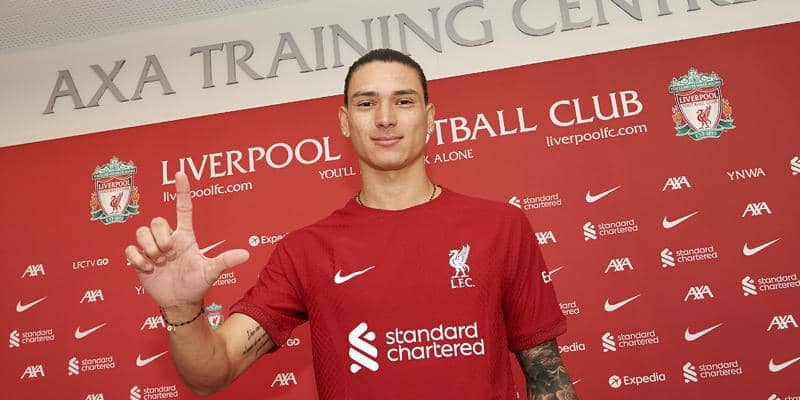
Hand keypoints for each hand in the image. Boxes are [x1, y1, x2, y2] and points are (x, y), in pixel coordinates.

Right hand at [125, 171, 248, 308]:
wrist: (179, 302)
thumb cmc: (196, 284)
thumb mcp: (211, 272)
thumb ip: (225, 261)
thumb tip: (246, 254)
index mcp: (185, 236)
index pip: (183, 208)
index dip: (182, 190)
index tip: (181, 173)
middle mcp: (167, 238)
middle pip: (157, 221)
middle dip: (161, 238)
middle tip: (170, 255)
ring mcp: (152, 247)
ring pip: (141, 232)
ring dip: (150, 249)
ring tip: (160, 263)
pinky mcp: (138, 258)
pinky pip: (130, 249)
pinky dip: (138, 259)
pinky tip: (148, 269)